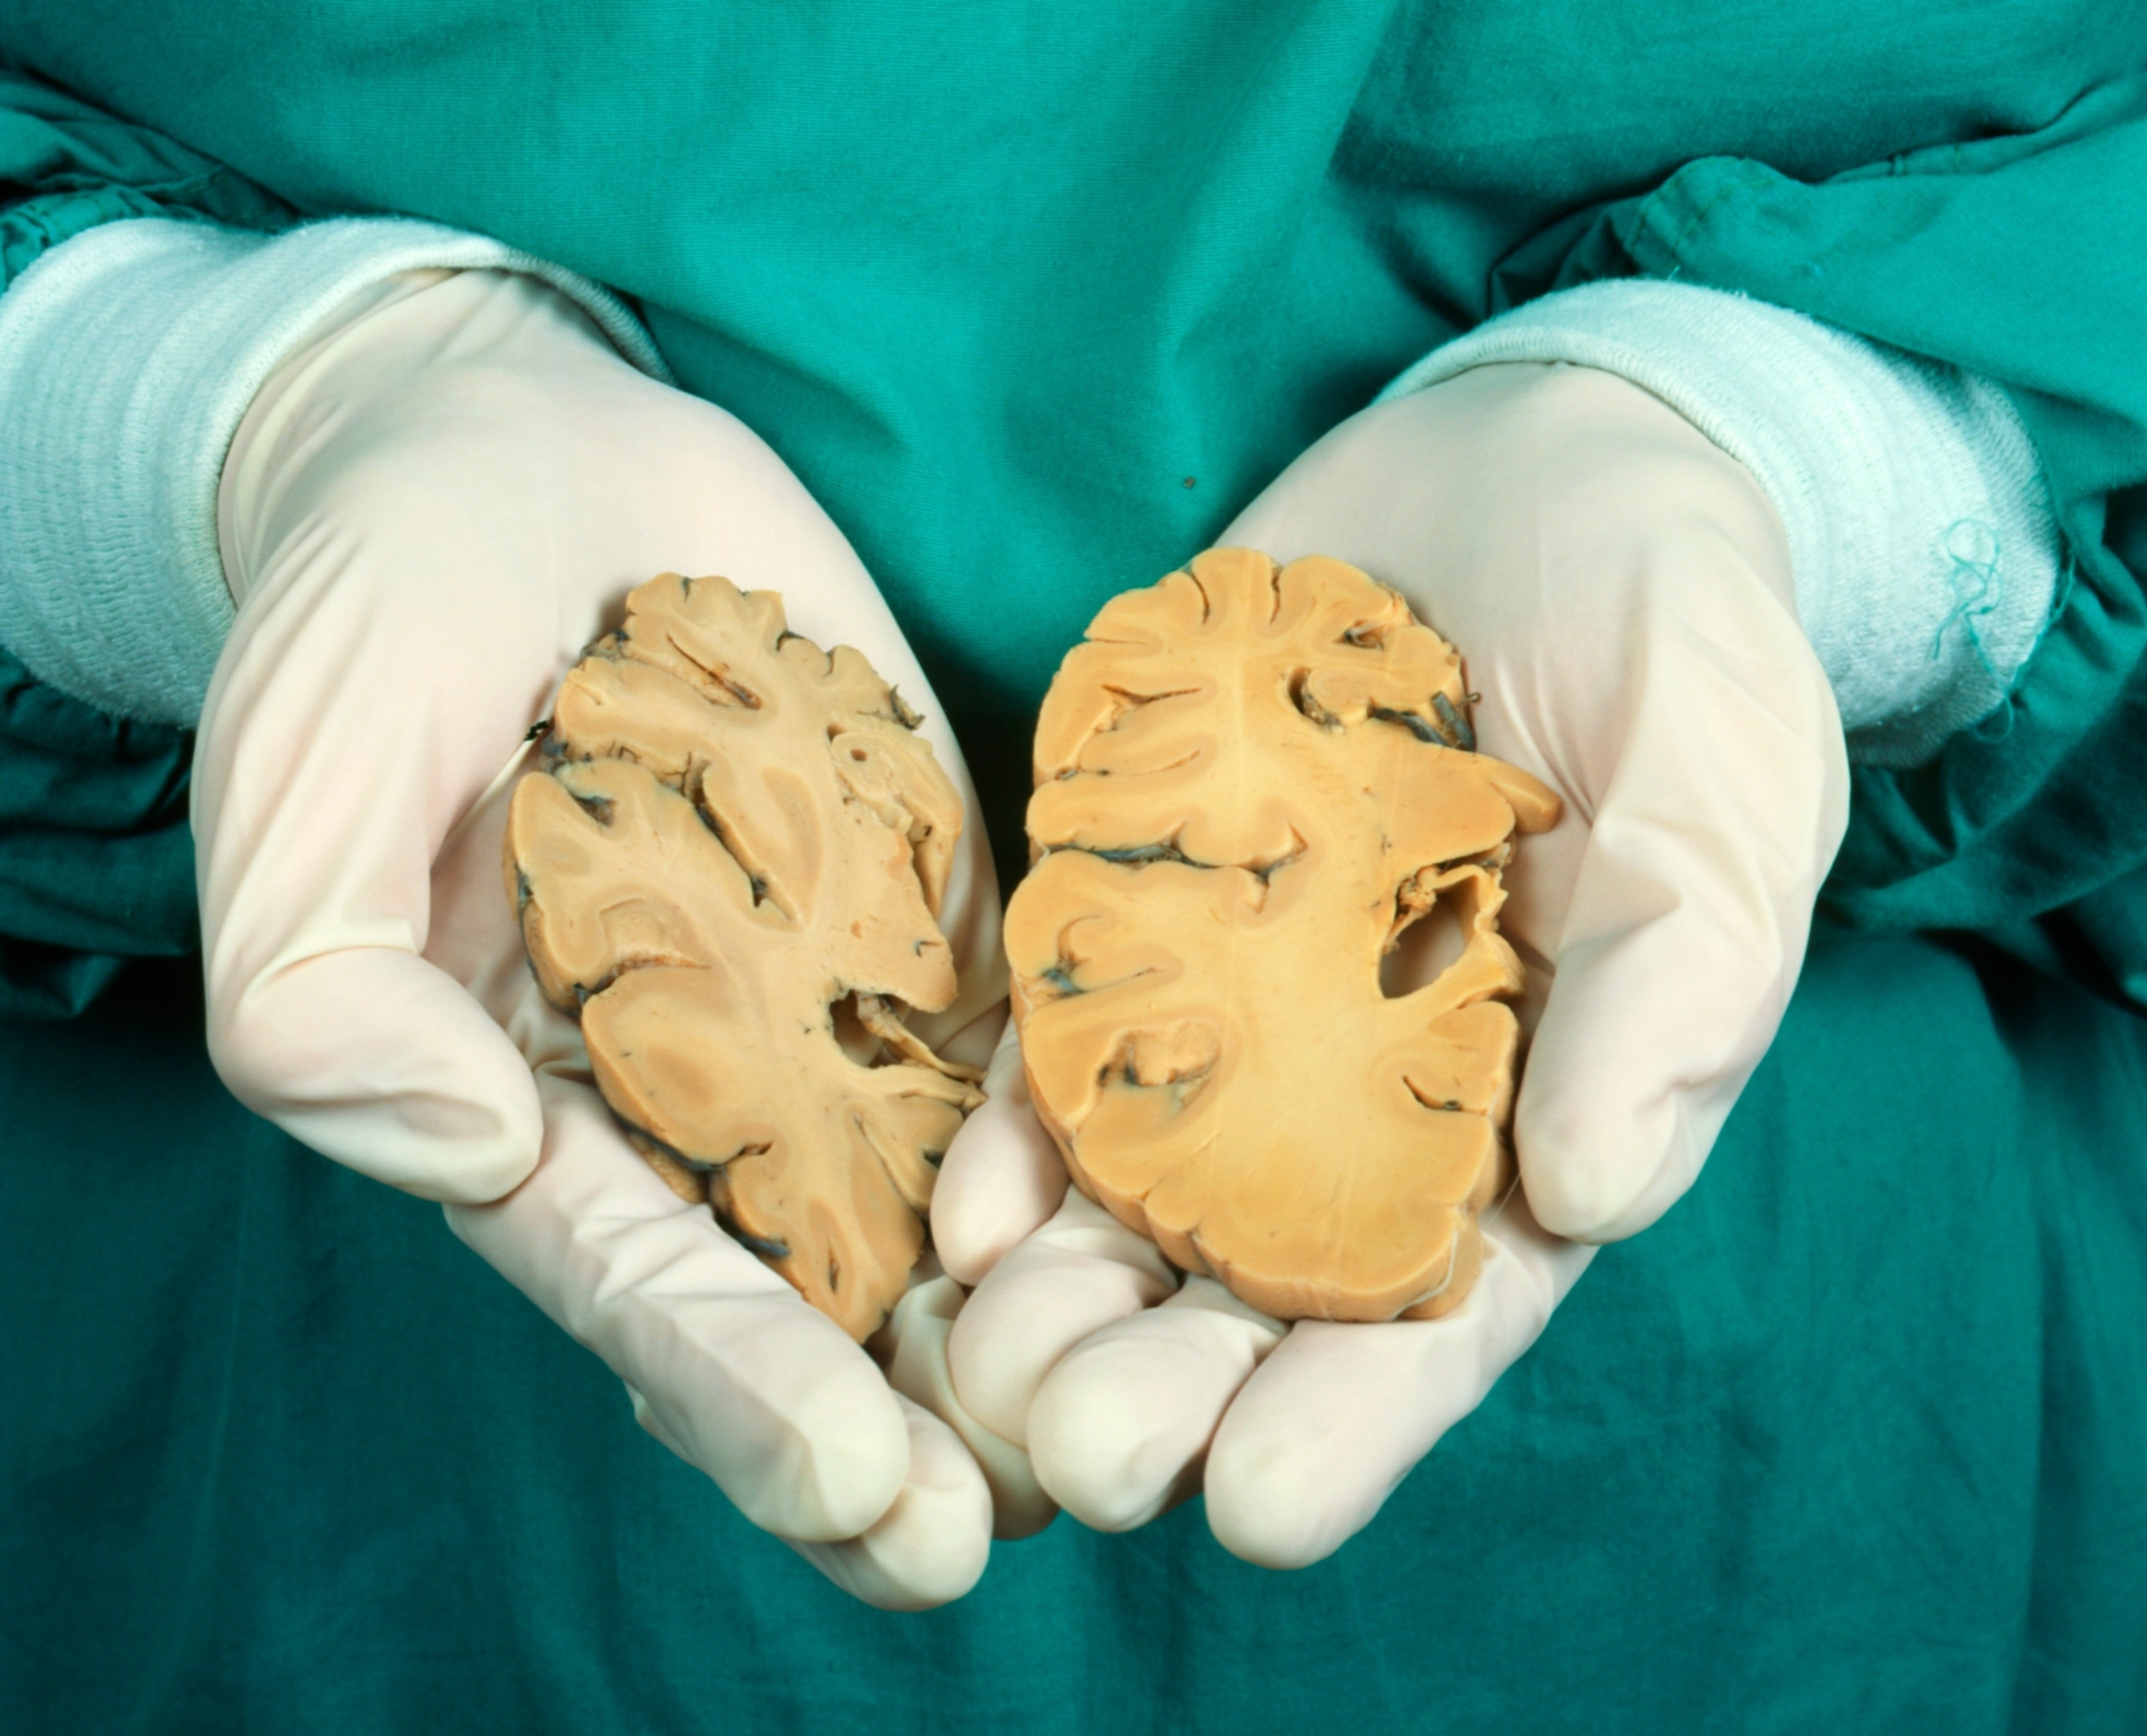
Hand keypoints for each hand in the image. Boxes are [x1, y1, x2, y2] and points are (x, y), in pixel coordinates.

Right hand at [193, 267, 1007, 1605]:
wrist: (511, 453)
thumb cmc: (365, 616)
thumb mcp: (299, 786)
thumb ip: (327, 989)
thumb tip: (460, 1141)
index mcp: (540, 1096)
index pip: (643, 1277)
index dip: (741, 1387)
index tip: (855, 1486)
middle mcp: (698, 1078)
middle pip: (810, 1279)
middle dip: (904, 1410)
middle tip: (1008, 1520)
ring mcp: (829, 989)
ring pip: (934, 1185)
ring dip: (1026, 1307)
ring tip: (1131, 1409)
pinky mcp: (928, 891)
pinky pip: (1013, 1011)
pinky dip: (1082, 1104)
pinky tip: (1177, 1186)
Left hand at [933, 362, 1848, 1564]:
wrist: (1526, 462)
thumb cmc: (1672, 625)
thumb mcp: (1724, 777)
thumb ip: (1684, 978)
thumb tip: (1599, 1199)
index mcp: (1532, 1101)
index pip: (1449, 1303)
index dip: (1358, 1416)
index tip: (1261, 1509)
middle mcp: (1371, 1086)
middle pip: (1264, 1278)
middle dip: (1170, 1383)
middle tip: (1080, 1460)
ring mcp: (1242, 999)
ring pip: (1140, 1189)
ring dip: (1056, 1296)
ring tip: (978, 1374)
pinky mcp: (1141, 901)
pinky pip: (1062, 1041)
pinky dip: (1009, 1127)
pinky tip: (955, 1211)